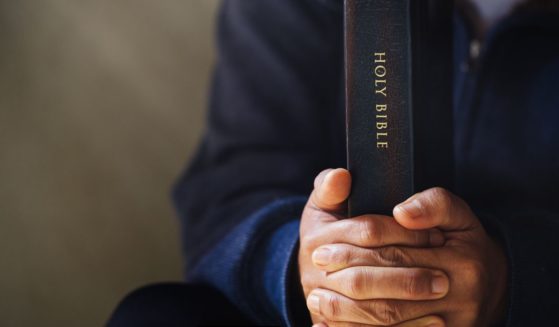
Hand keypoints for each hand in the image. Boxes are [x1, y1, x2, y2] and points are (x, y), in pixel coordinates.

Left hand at [308, 187, 507, 326]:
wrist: (491, 288)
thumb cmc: (464, 244)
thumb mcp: (457, 215)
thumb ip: (434, 204)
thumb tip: (402, 213)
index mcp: (461, 259)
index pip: (396, 251)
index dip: (355, 246)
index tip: (322, 244)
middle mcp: (459, 295)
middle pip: (388, 287)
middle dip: (346, 277)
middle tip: (315, 267)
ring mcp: (450, 324)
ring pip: (387, 320)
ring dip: (347, 311)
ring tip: (316, 298)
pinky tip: (332, 326)